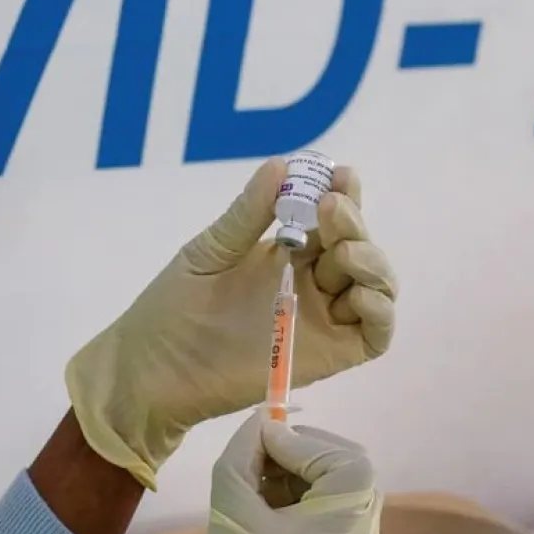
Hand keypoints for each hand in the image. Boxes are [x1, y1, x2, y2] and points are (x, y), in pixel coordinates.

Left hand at [65, 157, 395, 487]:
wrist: (154, 370)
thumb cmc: (174, 307)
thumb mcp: (210, 251)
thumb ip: (247, 214)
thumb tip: (281, 164)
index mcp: (287, 252)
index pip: (331, 218)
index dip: (344, 195)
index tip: (340, 175)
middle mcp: (312, 282)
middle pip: (357, 247)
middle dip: (353, 223)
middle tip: (330, 208)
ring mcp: (322, 319)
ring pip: (374, 286)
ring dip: (371, 262)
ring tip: (343, 251)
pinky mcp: (328, 356)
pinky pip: (373, 334)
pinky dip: (379, 310)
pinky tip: (357, 295)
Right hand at [134, 413, 381, 533]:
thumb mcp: (229, 518)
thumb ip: (242, 459)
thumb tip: (257, 422)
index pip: (348, 461)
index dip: (305, 440)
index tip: (259, 441)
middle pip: (352, 478)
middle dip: (306, 457)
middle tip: (259, 455)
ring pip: (343, 504)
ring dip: (302, 483)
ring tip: (255, 486)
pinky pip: (333, 533)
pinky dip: (304, 512)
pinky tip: (264, 517)